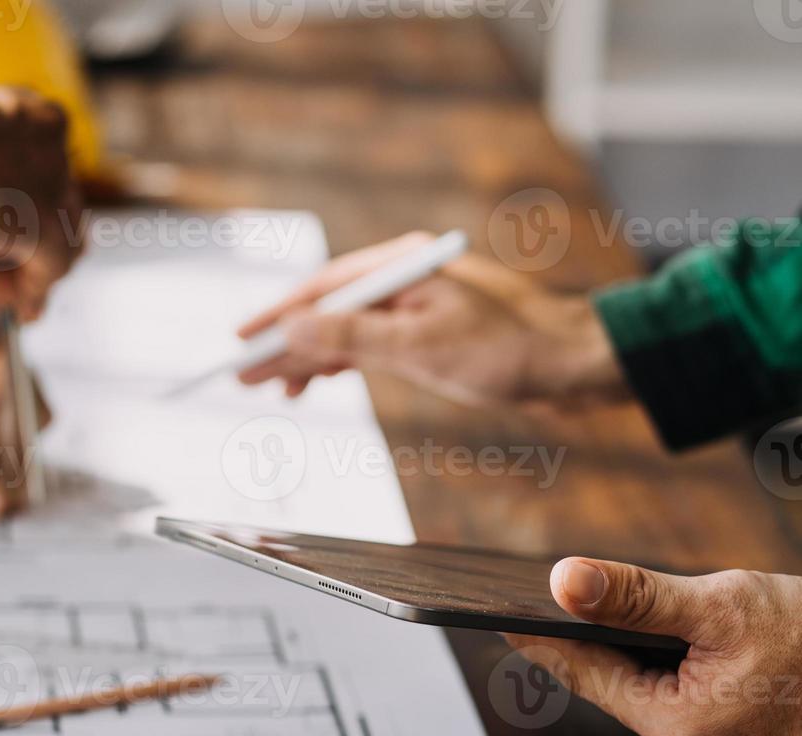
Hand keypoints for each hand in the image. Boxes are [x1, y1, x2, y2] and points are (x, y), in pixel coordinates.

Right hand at [236, 232, 629, 408]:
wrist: (576, 364)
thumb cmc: (510, 350)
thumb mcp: (420, 348)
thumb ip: (351, 338)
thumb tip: (292, 330)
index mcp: (403, 265)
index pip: (321, 288)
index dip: (275, 316)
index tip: (239, 341)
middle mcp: (405, 277)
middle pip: (327, 308)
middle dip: (284, 343)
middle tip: (243, 376)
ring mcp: (416, 303)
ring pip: (345, 328)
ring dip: (309, 358)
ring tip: (275, 389)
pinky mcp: (428, 329)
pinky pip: (368, 342)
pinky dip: (339, 362)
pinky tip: (317, 380)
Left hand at [506, 559, 801, 735]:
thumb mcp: (722, 605)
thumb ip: (636, 597)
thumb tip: (561, 582)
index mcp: (680, 733)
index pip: (582, 674)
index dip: (536, 635)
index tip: (489, 608)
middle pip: (610, 684)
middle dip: (589, 638)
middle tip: (549, 593)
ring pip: (643, 691)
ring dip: (631, 651)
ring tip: (614, 609)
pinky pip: (676, 701)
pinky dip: (664, 667)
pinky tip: (665, 637)